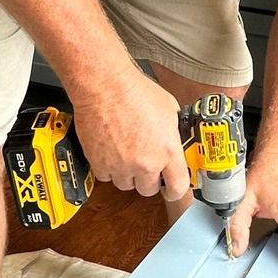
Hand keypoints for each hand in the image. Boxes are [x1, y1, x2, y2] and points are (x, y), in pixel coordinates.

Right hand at [71, 67, 189, 201]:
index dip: (176, 190)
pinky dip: (109, 168)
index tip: (172, 188)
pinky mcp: (100, 164)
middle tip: (146, 163)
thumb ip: (173, 132)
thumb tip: (175, 139)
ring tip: (126, 154)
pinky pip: (106, 176)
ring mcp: (121, 166)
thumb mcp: (169, 109)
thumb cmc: (135, 92)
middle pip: (149, 190)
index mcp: (167, 151)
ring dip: (128, 174)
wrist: (105, 87)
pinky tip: (111, 151)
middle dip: (149, 178)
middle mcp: (145, 163)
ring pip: (126, 185)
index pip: (178, 187)